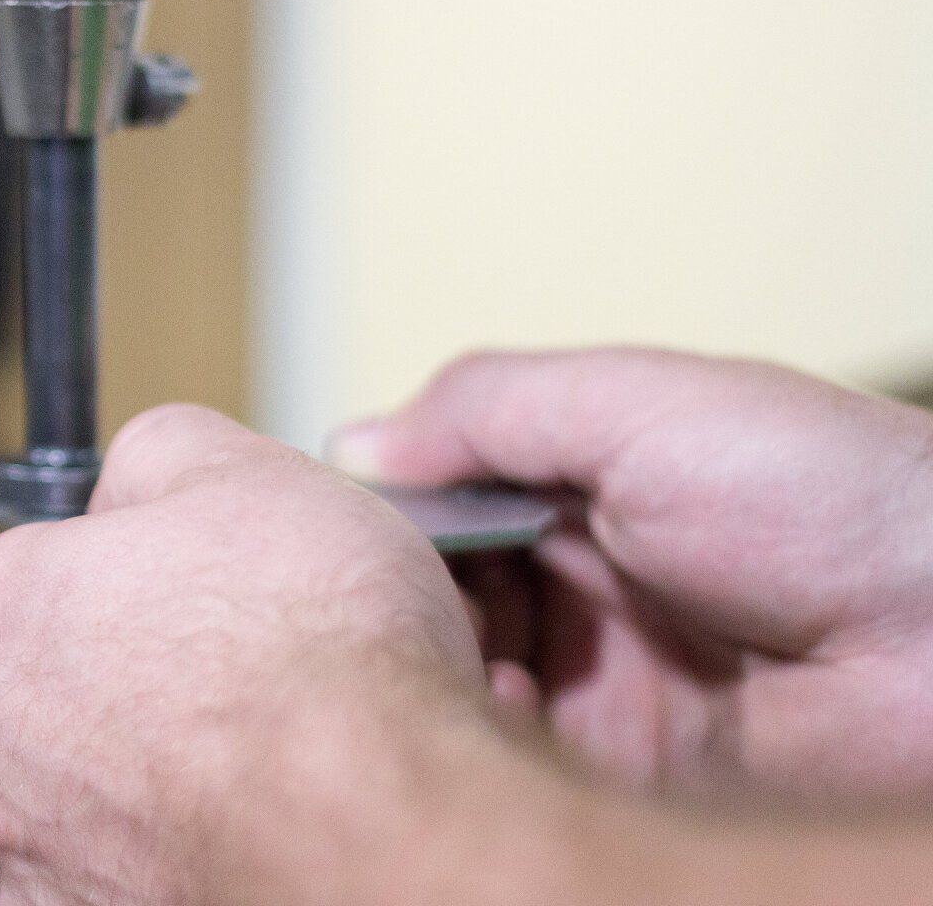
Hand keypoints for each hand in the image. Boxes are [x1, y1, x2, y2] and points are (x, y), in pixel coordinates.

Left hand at [0, 405, 540, 905]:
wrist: (383, 825)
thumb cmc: (314, 662)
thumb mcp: (238, 465)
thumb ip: (156, 455)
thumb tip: (137, 472)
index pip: (47, 571)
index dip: (141, 570)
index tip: (197, 584)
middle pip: (63, 689)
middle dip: (145, 678)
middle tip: (245, 672)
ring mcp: (34, 857)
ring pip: (100, 791)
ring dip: (168, 771)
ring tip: (273, 752)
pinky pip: (138, 874)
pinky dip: (189, 850)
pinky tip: (262, 820)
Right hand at [329, 348, 932, 798]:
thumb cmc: (839, 502)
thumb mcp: (644, 406)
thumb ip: (490, 407)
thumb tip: (353, 445)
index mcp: (592, 496)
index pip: (444, 510)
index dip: (391, 519)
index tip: (346, 526)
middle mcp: (590, 596)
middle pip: (440, 602)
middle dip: (403, 600)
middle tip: (391, 594)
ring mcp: (604, 691)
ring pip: (462, 685)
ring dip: (439, 668)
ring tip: (454, 650)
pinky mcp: (624, 780)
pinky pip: (514, 764)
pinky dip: (485, 738)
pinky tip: (503, 705)